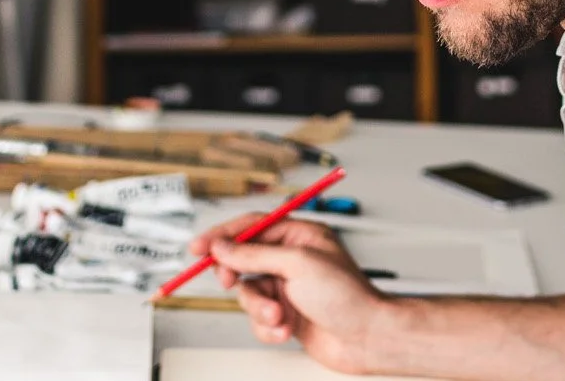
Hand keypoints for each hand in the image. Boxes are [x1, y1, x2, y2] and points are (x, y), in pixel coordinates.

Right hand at [190, 213, 390, 372]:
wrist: (366, 338)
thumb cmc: (347, 295)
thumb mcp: (297, 265)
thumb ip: (255, 254)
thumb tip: (223, 247)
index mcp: (299, 235)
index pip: (252, 226)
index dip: (222, 235)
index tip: (198, 247)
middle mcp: (291, 259)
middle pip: (244, 259)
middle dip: (237, 275)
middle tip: (230, 282)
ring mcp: (287, 287)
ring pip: (249, 293)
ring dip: (259, 308)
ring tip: (278, 316)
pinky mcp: (285, 314)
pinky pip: (258, 318)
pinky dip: (267, 327)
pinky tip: (285, 330)